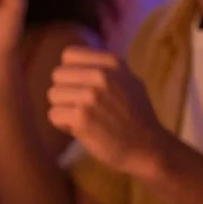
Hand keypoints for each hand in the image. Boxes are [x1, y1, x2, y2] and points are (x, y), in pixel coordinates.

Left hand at [47, 46, 169, 176]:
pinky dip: (64, 125)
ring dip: (64, 109)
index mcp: (112, 63)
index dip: (71, 73)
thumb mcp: (128, 81)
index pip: (69, 55)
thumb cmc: (134, 116)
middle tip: (84, 107)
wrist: (149, 148)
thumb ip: (103, 68)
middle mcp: (102, 76)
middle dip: (66, 92)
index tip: (83, 87)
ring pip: (53, 94)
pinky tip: (83, 129)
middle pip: (58, 75)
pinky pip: (53, 115)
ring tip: (86, 118)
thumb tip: (70, 57)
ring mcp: (91, 96)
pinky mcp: (82, 117)